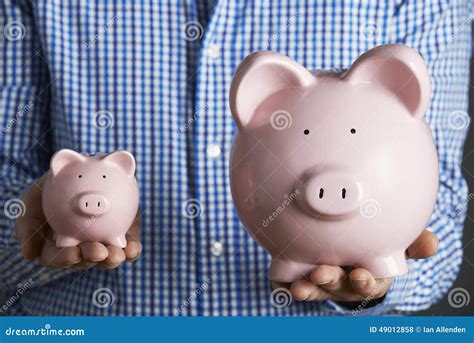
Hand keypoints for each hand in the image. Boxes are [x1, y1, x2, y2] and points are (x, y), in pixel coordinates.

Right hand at [15, 174, 141, 269]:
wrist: (87, 167)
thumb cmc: (55, 185)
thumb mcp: (33, 198)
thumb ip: (28, 224)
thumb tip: (29, 255)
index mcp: (56, 243)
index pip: (56, 257)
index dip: (64, 259)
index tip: (73, 253)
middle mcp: (80, 247)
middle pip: (84, 261)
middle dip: (91, 259)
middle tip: (98, 251)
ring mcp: (102, 242)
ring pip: (107, 258)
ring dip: (112, 259)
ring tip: (117, 254)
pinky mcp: (124, 236)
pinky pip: (129, 248)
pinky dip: (131, 251)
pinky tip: (133, 249)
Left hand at [272, 229, 437, 301]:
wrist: (342, 242)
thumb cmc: (372, 243)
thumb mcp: (394, 241)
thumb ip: (413, 242)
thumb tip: (432, 243)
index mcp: (368, 274)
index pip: (370, 283)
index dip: (366, 282)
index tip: (361, 275)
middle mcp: (343, 281)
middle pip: (338, 285)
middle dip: (331, 281)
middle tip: (323, 273)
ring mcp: (320, 281)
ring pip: (314, 287)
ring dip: (308, 287)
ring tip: (301, 284)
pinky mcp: (298, 275)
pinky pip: (289, 283)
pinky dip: (286, 286)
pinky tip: (282, 285)